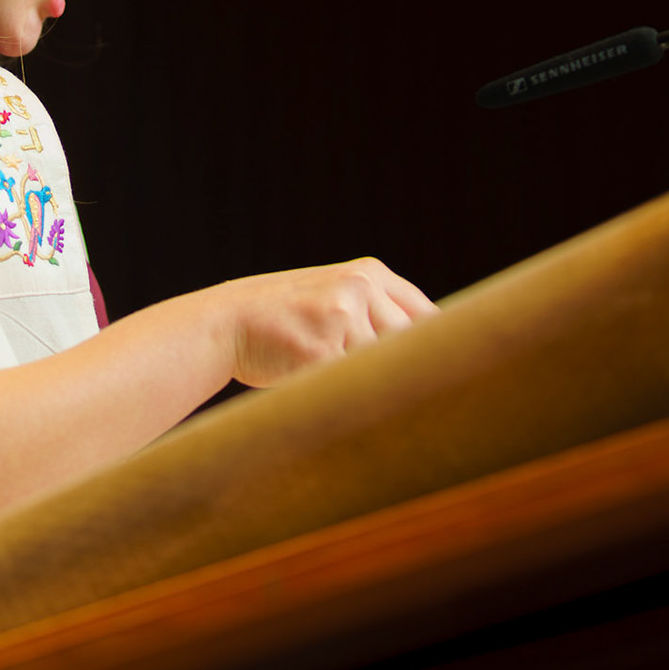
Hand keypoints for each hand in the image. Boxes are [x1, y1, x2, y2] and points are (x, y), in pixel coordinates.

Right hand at [208, 257, 438, 387]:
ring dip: (370, 385)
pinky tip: (324, 392)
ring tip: (344, 388)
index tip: (443, 375)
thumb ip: (379, 314)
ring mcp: (341, 316)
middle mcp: (359, 287)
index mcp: (368, 273)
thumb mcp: (335, 297)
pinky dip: (346, 396)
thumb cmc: (286, 320)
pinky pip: (353, 385)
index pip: (426, 314)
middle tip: (408, 396)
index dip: (437, 349)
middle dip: (406, 372)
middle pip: (413, 343)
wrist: (226, 322)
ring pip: (383, 367)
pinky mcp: (322, 350)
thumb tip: (438, 355)